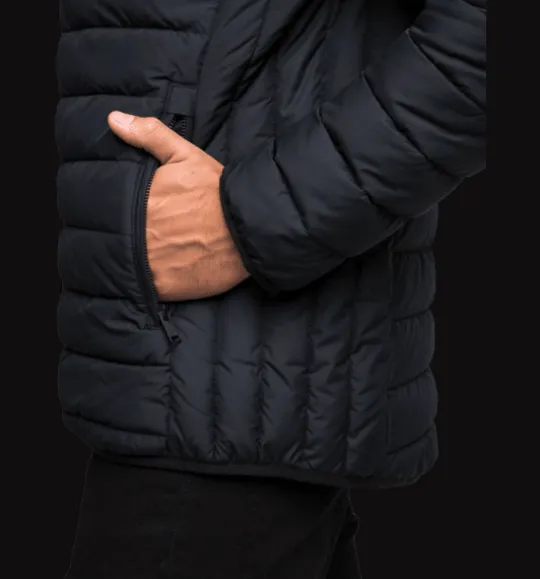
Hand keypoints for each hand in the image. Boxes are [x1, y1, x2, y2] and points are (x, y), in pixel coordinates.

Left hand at [108, 111, 248, 300]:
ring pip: (125, 265)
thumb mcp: (186, 156)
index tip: (117, 216)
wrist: (250, 229)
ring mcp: (152, 263)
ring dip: (128, 262)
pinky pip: (144, 289)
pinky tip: (155, 274)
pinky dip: (145, 284)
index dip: (111, 215)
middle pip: (115, 240)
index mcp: (141, 203)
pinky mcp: (167, 287)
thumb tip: (113, 119)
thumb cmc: (218, 192)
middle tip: (133, 237)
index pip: (108, 211)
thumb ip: (150, 135)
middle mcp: (141, 235)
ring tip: (144, 256)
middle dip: (120, 238)